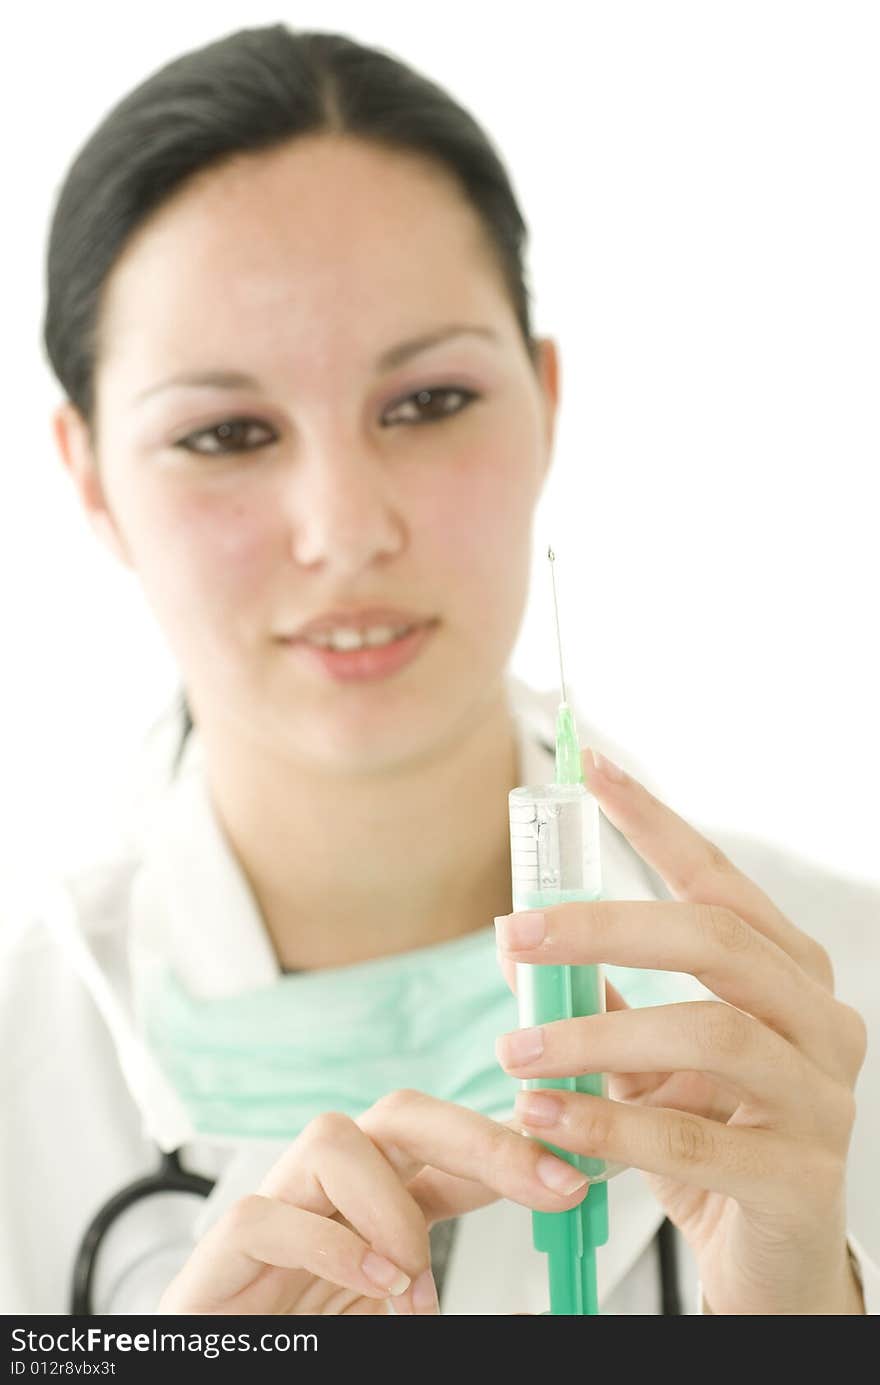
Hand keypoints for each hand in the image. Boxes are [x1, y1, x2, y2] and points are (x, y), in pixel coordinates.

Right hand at [157, 1089, 589, 1313]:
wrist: (213, 1370)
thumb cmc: (307, 1344)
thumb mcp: (396, 1319)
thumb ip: (435, 1297)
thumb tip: (527, 1300)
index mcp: (375, 1208)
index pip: (445, 1152)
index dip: (512, 1150)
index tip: (575, 1176)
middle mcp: (328, 1193)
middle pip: (401, 1116)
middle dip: (482, 1136)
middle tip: (550, 1181)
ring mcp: (275, 1211)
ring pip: (332, 1138)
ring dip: (393, 1208)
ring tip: (414, 1287)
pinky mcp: (224, 1250)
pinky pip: (267, 1213)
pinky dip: (332, 1248)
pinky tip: (376, 1289)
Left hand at [494, 748, 867, 1314]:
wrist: (768, 1264)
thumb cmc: (709, 1139)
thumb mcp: (647, 1058)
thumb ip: (596, 994)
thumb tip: (511, 933)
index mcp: (788, 973)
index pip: (718, 878)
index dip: (654, 820)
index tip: (590, 771)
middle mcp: (819, 1019)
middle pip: (716, 938)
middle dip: (606, 925)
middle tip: (517, 932)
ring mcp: (820, 1097)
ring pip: (707, 1032)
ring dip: (594, 1034)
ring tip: (514, 1052)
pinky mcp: (800, 1178)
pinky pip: (691, 1141)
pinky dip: (606, 1126)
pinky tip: (543, 1120)